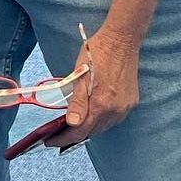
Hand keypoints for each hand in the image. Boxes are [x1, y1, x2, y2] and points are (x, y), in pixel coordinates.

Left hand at [60, 22, 140, 147]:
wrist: (122, 39)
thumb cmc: (97, 53)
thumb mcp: (80, 76)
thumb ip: (77, 102)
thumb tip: (72, 124)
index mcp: (101, 104)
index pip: (79, 131)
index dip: (63, 139)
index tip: (50, 141)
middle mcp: (116, 110)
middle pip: (92, 132)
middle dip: (73, 135)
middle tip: (57, 134)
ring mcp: (125, 107)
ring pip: (103, 127)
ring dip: (88, 129)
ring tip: (72, 127)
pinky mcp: (131, 101)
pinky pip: (113, 118)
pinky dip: (101, 120)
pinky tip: (92, 115)